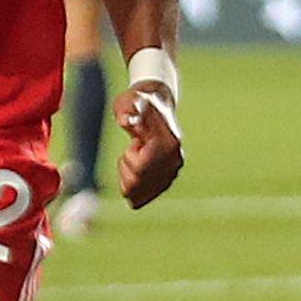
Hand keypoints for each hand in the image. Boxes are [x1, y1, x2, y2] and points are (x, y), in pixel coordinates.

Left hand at [113, 84, 182, 209]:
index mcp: (169, 143)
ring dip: (128, 175)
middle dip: (127, 166)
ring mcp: (172, 173)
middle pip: (137, 183)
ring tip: (137, 156)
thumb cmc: (139, 102)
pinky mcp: (165, 182)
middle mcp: (175, 161)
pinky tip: (136, 170)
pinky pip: (139, 199)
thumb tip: (126, 120)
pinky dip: (131, 187)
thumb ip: (127, 111)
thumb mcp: (129, 101)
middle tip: (135, 148)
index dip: (130, 156)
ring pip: (136, 193)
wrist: (156, 105)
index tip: (135, 142)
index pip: (140, 168)